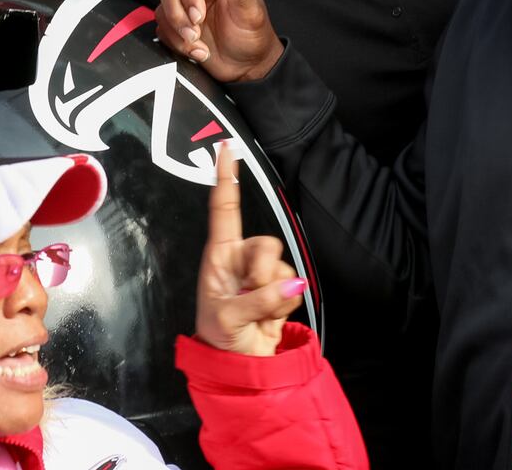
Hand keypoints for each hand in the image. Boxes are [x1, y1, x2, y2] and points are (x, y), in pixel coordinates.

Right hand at [154, 0, 283, 83]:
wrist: (246, 65)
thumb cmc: (253, 36)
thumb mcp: (251, 13)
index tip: (198, 17)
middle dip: (176, 13)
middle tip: (193, 33)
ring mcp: (183, 7)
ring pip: (162, 10)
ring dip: (177, 32)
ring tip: (199, 46)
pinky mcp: (176, 26)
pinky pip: (162, 29)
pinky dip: (176, 43)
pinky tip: (197, 51)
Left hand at [194, 141, 306, 356]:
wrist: (242, 364)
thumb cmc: (220, 336)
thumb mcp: (228, 319)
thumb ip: (258, 300)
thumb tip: (291, 282)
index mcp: (219, 255)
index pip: (223, 209)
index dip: (226, 178)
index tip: (226, 148)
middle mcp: (240, 257)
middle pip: (265, 242)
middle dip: (263, 269)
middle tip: (251, 292)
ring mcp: (261, 273)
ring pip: (282, 265)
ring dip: (274, 291)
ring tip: (256, 310)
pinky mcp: (280, 288)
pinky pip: (293, 284)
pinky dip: (285, 302)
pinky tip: (271, 314)